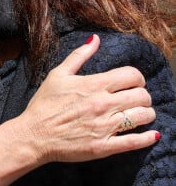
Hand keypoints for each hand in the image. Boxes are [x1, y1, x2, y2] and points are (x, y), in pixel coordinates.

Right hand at [19, 34, 156, 164]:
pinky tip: (151, 135)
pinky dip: (148, 138)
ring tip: (139, 114)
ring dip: (146, 114)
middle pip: (142, 96)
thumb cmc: (44, 104)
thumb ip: (79, 56)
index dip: (137, 78)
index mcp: (93, 85)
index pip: (132, 75)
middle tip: (134, 99)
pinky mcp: (105, 146)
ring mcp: (105, 126)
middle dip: (143, 96)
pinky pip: (135, 142)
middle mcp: (103, 104)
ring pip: (143, 117)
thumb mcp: (58, 74)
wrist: (34, 135)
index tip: (132, 83)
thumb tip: (95, 39)